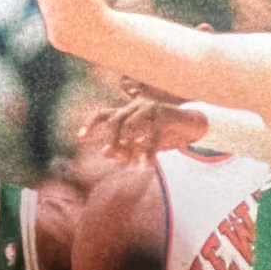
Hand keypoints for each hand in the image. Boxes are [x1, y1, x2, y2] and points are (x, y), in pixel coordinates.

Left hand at [79, 99, 208, 163]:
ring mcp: (150, 107)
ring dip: (130, 147)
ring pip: (131, 126)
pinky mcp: (165, 114)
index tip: (80, 137)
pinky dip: (149, 150)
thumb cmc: (163, 133)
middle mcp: (135, 105)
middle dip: (112, 139)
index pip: (103, 114)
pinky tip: (147, 164)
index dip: (90, 124)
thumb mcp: (140, 142)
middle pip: (115, 119)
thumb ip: (123, 147)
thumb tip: (104, 152)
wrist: (190, 125)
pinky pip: (153, 134)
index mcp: (127, 111)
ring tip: (132, 163)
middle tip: (115, 156)